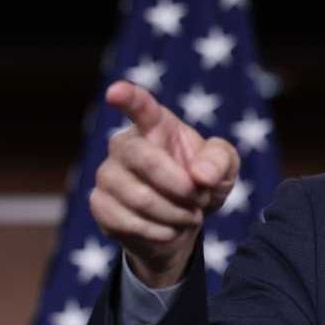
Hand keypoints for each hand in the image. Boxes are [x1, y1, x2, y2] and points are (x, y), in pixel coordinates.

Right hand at [89, 80, 239, 287]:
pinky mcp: (100, 204)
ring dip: (175, 214)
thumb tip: (200, 174)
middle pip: (146, 161)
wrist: (182, 225)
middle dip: (182, 187)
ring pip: (140, 198)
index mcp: (155, 125)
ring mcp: (107, 174)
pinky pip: (127, 221)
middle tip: (201, 200)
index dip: (127, 97)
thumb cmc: (202, 185)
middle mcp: (124, 145)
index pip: (139, 105)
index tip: (114, 92)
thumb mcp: (224, 169)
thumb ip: (220, 161)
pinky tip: (169, 230)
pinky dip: (159, 232)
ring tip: (189, 216)